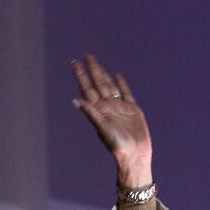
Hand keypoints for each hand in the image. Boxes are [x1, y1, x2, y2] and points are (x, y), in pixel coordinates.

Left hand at [70, 53, 152, 184]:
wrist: (134, 153)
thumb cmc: (117, 145)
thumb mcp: (102, 128)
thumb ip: (91, 113)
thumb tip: (76, 100)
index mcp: (98, 110)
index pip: (87, 88)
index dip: (81, 75)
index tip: (74, 63)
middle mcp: (107, 106)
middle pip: (98, 84)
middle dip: (92, 70)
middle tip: (86, 56)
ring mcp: (119, 107)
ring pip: (110, 85)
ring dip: (103, 74)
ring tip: (96, 62)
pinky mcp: (132, 109)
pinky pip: (125, 93)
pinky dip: (121, 83)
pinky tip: (116, 75)